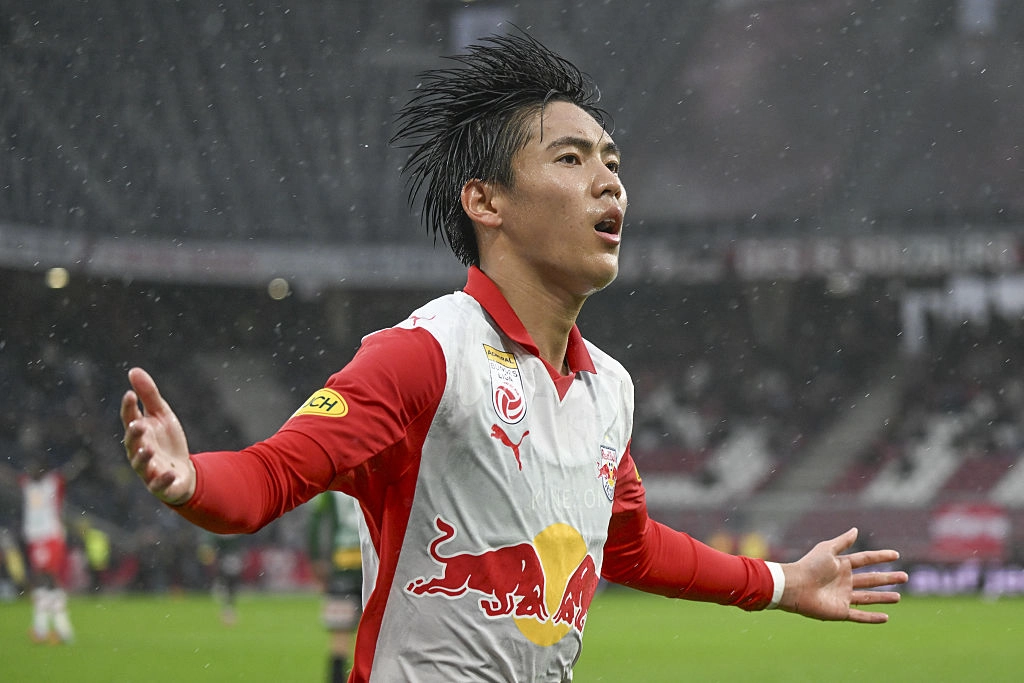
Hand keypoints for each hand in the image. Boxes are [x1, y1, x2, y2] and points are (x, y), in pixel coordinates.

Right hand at [120, 367, 195, 504]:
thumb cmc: (167, 441)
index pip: (130, 419)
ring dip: (143, 457)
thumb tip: (133, 370)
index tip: (130, 394)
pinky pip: (158, 485)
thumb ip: (149, 395)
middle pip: (132, 443)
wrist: (182, 472)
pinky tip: (169, 472)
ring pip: (140, 465)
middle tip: (138, 425)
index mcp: (139, 432)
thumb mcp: (161, 415)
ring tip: (149, 449)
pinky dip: (162, 480)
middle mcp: (139, 451)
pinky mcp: (160, 485)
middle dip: (134, 434)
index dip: (129, 408)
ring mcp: (148, 469)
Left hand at [779, 528, 907, 623]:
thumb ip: (842, 541)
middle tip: (905, 577)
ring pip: (868, 598)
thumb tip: (856, 529)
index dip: (880, 557)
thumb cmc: (809, 566)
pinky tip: (886, 617)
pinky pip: (860, 615)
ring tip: (898, 597)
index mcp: (841, 565)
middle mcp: (844, 581)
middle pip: (871, 579)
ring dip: (883, 597)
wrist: (795, 586)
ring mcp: (843, 597)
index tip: (896, 554)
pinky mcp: (841, 611)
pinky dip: (872, 617)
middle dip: (888, 578)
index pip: (865, 559)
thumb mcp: (827, 549)